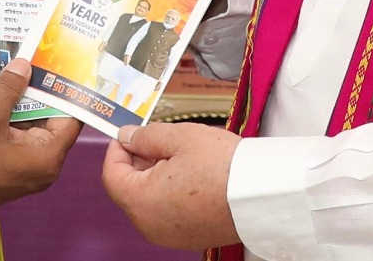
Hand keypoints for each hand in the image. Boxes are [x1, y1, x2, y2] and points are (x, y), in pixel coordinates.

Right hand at [0, 59, 81, 225]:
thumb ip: (8, 89)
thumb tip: (25, 65)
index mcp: (46, 157)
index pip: (71, 118)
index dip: (65, 90)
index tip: (62, 62)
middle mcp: (41, 166)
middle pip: (50, 120)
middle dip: (40, 90)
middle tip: (37, 56)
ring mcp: (22, 169)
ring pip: (29, 127)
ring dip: (21, 101)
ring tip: (16, 65)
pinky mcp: (5, 168)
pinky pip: (14, 136)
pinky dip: (8, 115)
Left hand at [102, 122, 240, 249]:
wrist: (261, 196)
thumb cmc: (223, 166)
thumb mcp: (179, 137)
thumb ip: (146, 137)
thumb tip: (127, 137)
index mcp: (141, 202)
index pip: (112, 175)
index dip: (117, 150)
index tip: (129, 134)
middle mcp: (150, 225)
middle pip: (129, 190)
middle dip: (138, 162)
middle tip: (157, 139)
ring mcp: (169, 235)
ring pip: (149, 201)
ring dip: (155, 177)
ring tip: (180, 155)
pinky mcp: (188, 237)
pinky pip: (167, 213)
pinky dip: (171, 193)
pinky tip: (191, 174)